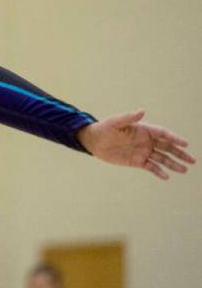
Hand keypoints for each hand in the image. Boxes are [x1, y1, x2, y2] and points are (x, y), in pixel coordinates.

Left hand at [77, 110, 195, 179]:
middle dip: (180, 153)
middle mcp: (146, 141)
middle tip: (193, 160)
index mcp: (144, 130)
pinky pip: (151, 167)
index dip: (174, 138)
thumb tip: (142, 110)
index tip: (185, 143)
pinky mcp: (137, 161)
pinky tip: (167, 176)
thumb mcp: (116, 122)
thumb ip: (129, 117)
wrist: (94, 141)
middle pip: (167, 147)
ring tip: (185, 170)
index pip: (163, 134)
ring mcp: (143, 151)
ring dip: (173, 164)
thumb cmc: (105, 128)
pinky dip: (159, 172)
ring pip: (162, 158)